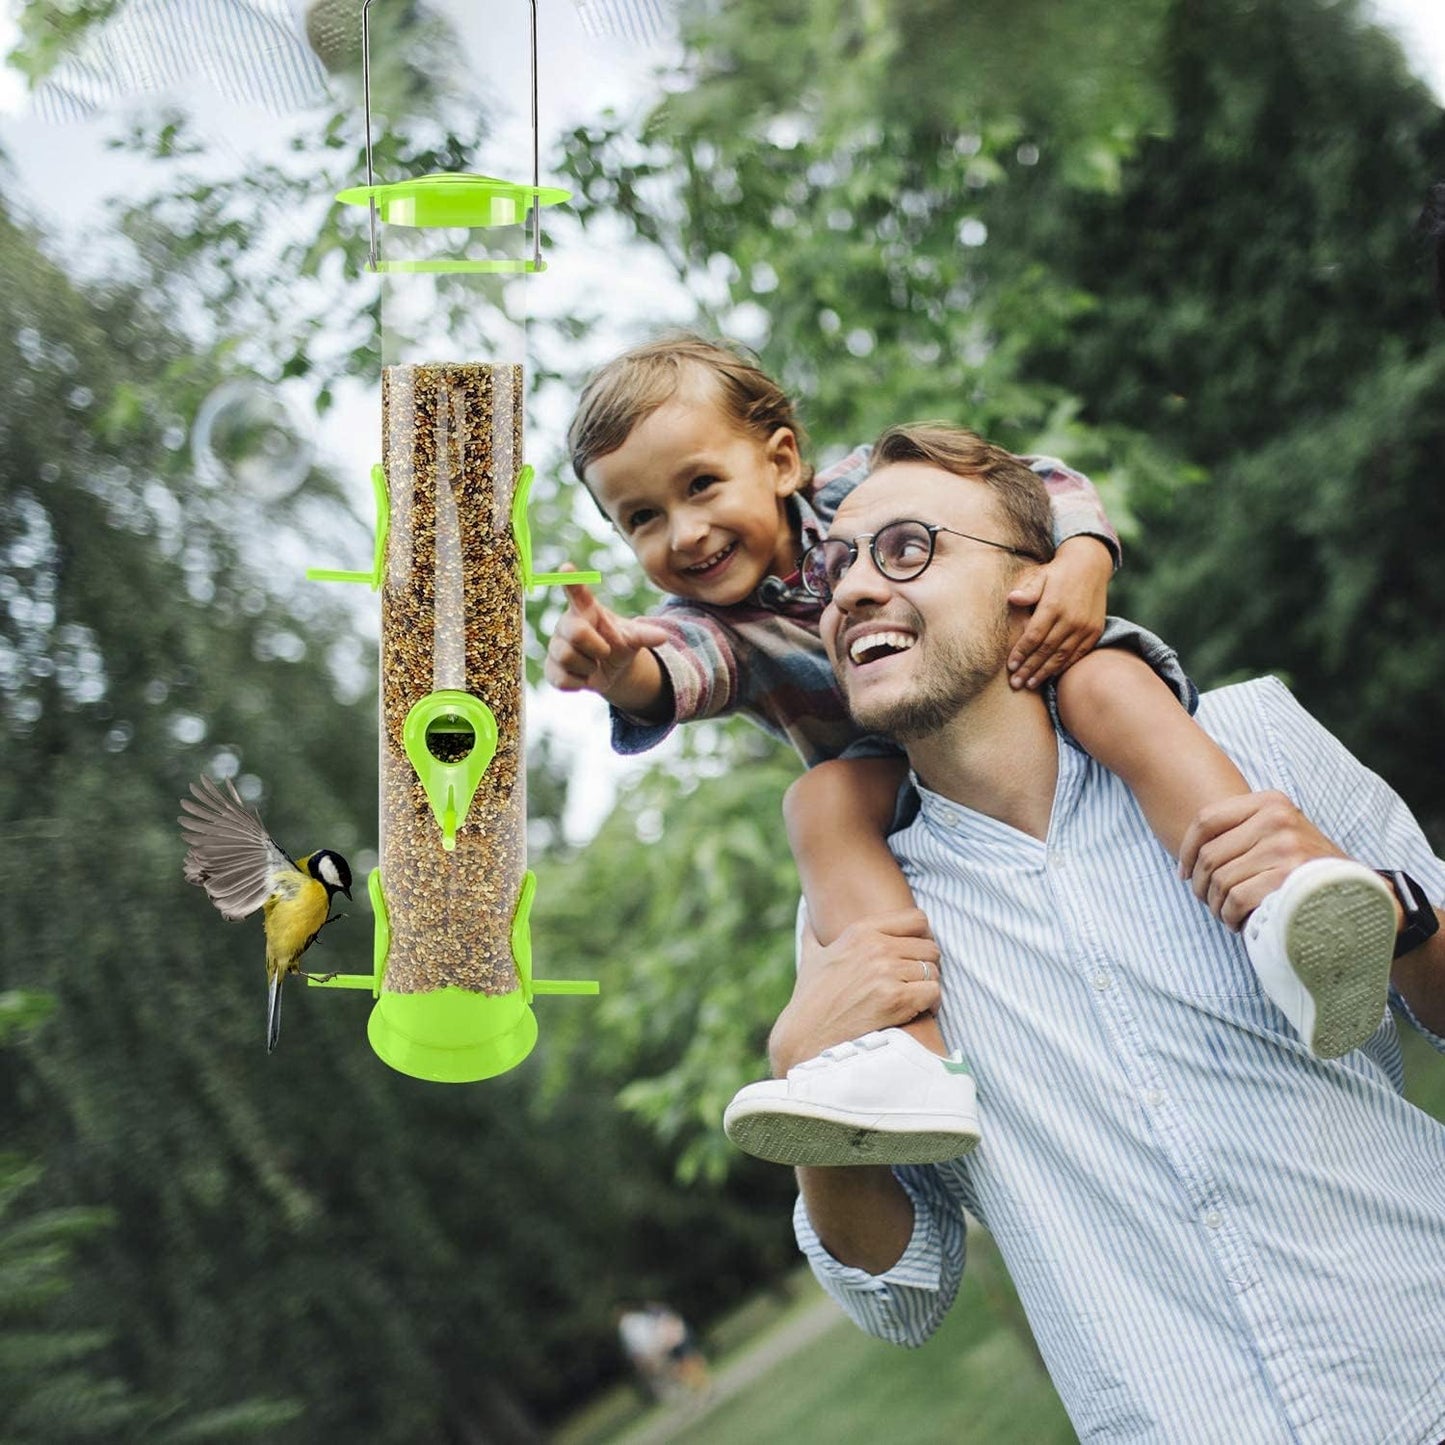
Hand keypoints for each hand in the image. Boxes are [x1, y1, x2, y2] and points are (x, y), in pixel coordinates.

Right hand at [543, 571, 669, 707]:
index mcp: (586, 609)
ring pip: (567, 658)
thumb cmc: (618, 644)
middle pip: (576, 632)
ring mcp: (555, 645)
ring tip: (594, 665)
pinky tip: (584, 677)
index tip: (567, 567)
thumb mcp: (633, 638)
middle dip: (597, 647)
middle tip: (605, 652)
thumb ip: (645, 635)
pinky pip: (561, 679)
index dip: (571, 581)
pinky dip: (579, 683)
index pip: (578, 592)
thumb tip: (663, 636)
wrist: (610, 670)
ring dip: (589, 667)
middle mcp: (566, 623)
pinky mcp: (550, 668)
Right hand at [768, 909, 941, 1074]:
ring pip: (933, 971)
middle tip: (916, 982)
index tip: (916, 954)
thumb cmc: (809, 998)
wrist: (805, 1035)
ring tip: (917, 999)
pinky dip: (931, 1004)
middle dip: (927, 966)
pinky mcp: (895, 999)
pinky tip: (919, 1011)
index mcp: (861, 931)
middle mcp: (876, 947)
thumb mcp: (811, 957)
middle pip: (930, 947)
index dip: (923, 937)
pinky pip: (933, 992)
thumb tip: (811, 917)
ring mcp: (886, 972)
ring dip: (928, 987)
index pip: (917, 919)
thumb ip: (814, 933)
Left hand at [1006, 536, 1110, 689]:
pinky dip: (1064, 666)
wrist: (1090, 565)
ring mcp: (1085, 627)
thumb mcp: (1041, 576)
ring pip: (1062, 656)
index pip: (1034, 636)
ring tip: (1031, 684)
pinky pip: (1078, 654)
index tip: (1010, 667)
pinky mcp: (1095, 631)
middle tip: (1016, 684)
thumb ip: (1028, 590)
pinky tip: (1052, 675)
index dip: (1021, 653)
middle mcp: (1071, 619)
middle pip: (1046, 650)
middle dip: (1030, 669)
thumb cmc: (1058, 573)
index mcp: (1054, 605)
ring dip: (1045, 672)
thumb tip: (1012, 598)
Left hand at [1177, 790, 1350, 929]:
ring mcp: (1286, 845)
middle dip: (1200, 885)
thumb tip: (1186, 858)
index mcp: (1270, 802)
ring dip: (1216, 905)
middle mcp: (1278, 817)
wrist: (1359, 892)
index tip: (1183, 873)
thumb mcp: (1278, 834)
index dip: (1186, 850)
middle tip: (1208, 902)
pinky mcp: (1290, 875)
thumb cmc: (1306, 867)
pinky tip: (1238, 922)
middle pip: (1210, 855)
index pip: (1206, 820)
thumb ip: (1241, 832)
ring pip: (1221, 879)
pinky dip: (1230, 916)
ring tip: (1227, 914)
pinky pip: (1237, 898)